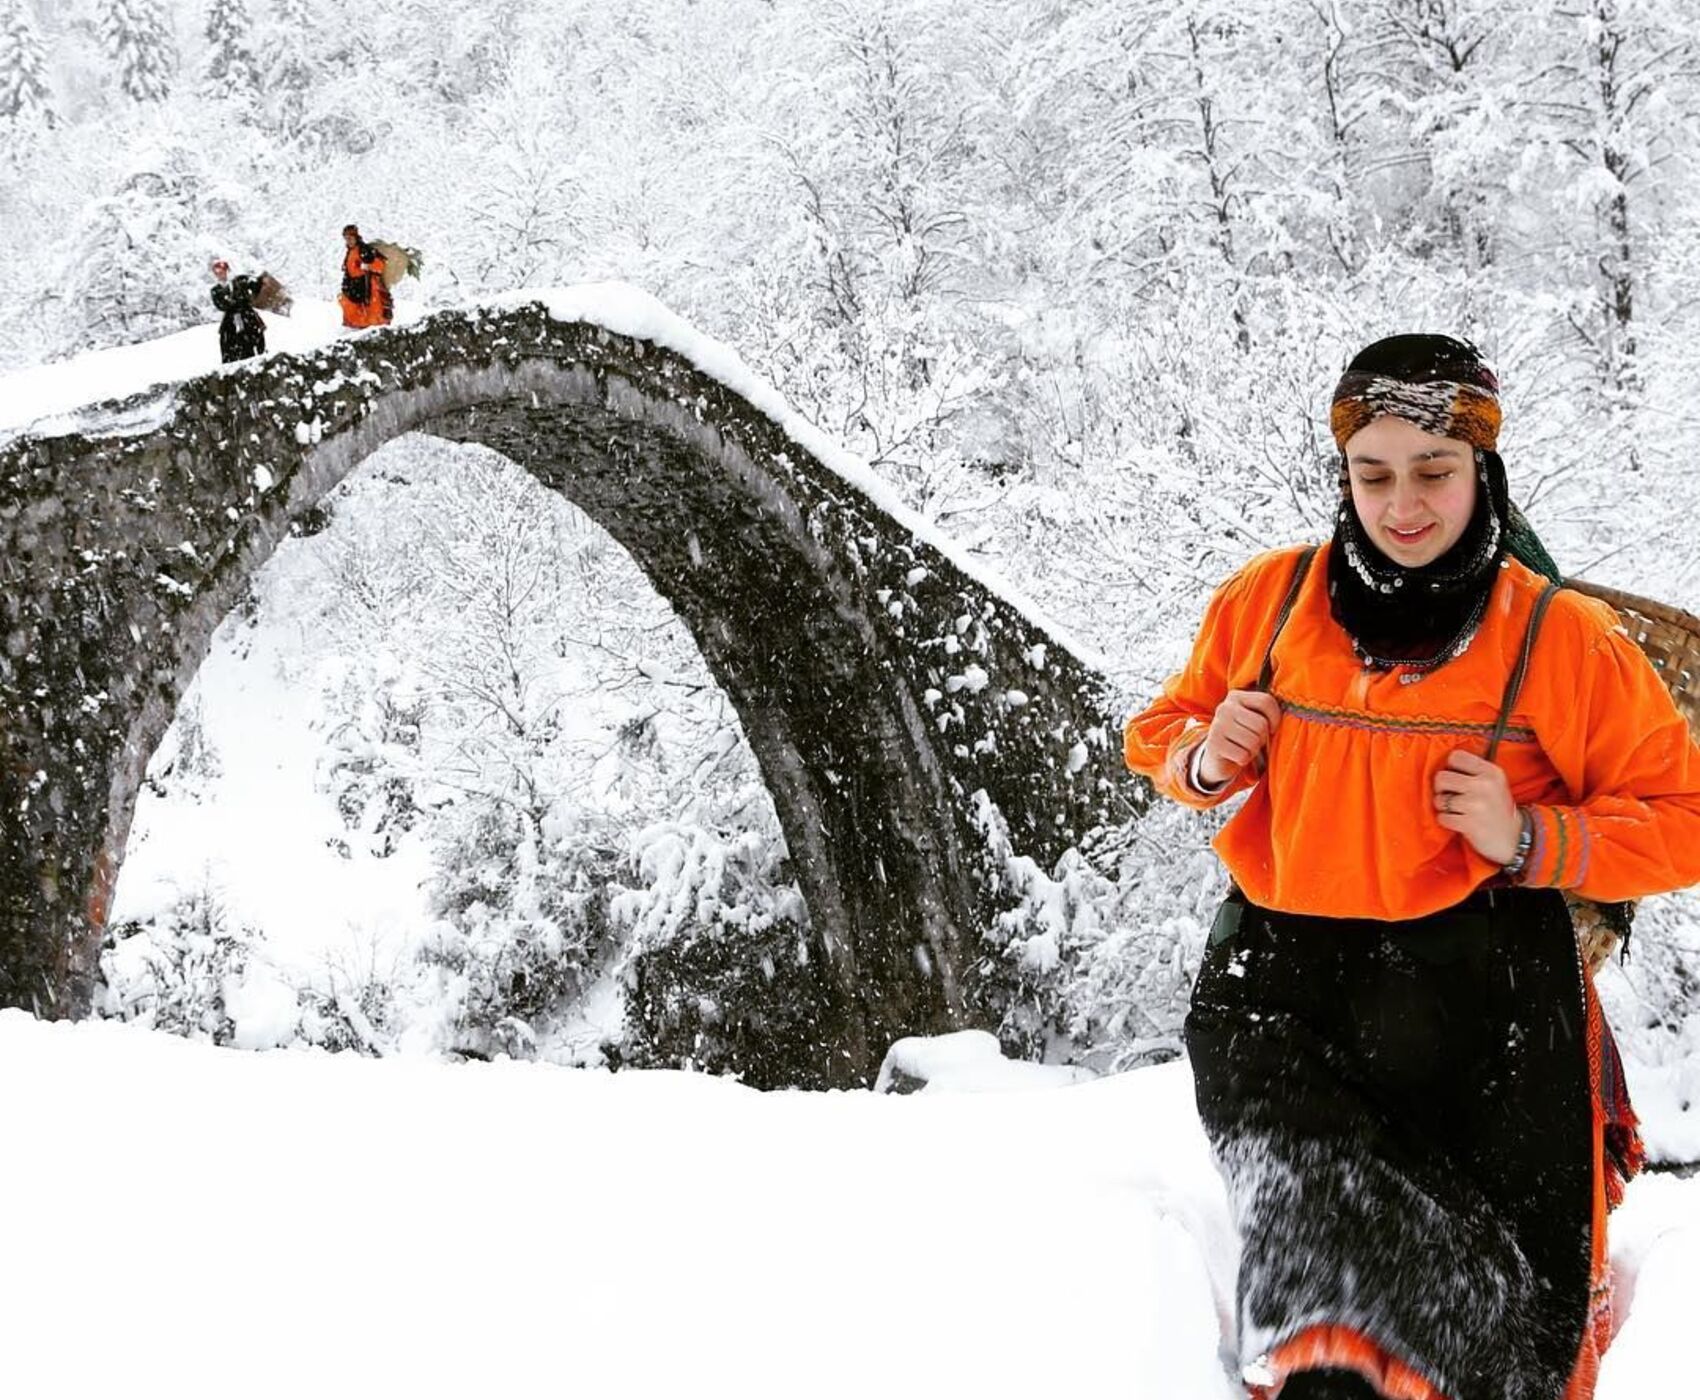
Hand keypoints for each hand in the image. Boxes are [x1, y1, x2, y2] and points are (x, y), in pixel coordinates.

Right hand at [1197, 690, 1282, 787]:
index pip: (1266, 701)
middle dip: (1262, 738)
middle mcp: (1224, 708)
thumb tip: (1290, 717)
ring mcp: (1217, 725)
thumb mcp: (1253, 718)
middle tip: (1253, 741)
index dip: (1275, 718)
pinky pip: (1242, 755)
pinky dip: (1243, 760)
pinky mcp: (1214, 744)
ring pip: (1253, 741)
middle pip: (1261, 724)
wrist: (1217, 756)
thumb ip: (1266, 712)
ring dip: (1253, 750)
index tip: (1272, 728)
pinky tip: (1235, 756)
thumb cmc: (1243, 736)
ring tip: (1243, 748)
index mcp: (1236, 696)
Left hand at [1433, 749, 1521, 864]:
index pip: (1456, 756)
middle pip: (1441, 777)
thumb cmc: (1496, 807)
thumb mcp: (1494, 782)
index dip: (1450, 767)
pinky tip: (1459, 822)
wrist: (1513, 837)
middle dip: (1442, 789)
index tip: (1455, 777)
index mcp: (1491, 771)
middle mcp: (1484, 785)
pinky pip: (1442, 817)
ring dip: (1444, 807)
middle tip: (1452, 796)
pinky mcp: (1469, 823)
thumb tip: (1442, 764)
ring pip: (1439, 799)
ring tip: (1459, 811)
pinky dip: (1447, 821)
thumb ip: (1473, 771)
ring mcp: (1476, 804)